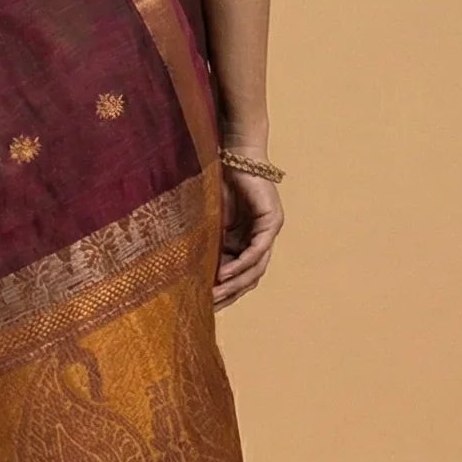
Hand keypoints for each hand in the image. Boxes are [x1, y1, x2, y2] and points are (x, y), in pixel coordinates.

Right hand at [214, 164, 282, 308]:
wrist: (231, 155)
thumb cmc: (216, 185)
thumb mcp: (208, 223)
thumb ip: (207, 245)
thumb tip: (189, 273)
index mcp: (244, 242)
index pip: (239, 275)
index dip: (225, 292)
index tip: (206, 305)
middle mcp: (259, 240)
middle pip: (249, 277)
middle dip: (230, 293)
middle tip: (209, 306)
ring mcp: (268, 232)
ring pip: (256, 267)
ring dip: (235, 283)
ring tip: (216, 293)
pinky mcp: (272, 221)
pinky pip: (258, 249)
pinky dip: (242, 263)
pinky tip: (226, 273)